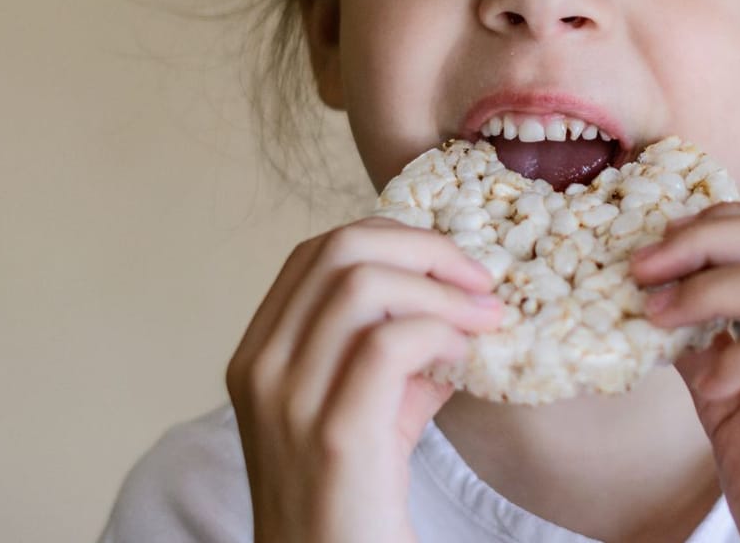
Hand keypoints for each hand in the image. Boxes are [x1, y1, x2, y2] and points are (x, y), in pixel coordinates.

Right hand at [225, 217, 505, 542]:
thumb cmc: (353, 501)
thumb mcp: (365, 410)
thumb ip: (394, 350)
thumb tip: (457, 300)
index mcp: (259, 354)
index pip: (317, 252)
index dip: (393, 239)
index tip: (449, 265)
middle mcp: (262, 369)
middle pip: (340, 251)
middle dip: (424, 250)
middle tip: (478, 280)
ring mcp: (291, 400)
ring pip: (364, 285)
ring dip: (440, 290)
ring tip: (480, 320)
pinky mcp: (336, 434)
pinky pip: (390, 343)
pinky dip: (439, 332)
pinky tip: (462, 354)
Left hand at [629, 202, 739, 542]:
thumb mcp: (733, 392)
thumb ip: (709, 334)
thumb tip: (656, 283)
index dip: (724, 222)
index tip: (659, 243)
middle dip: (709, 240)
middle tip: (646, 266)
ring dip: (710, 289)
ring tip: (658, 315)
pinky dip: (736, 356)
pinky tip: (710, 384)